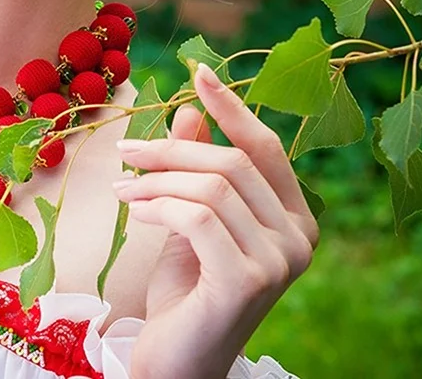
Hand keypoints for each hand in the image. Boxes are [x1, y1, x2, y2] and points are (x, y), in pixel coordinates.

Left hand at [112, 63, 319, 378]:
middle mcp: (299, 239)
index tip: (198, 72)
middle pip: (234, 161)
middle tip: (125, 149)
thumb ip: (197, 167)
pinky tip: (134, 213)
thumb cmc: (186, 292)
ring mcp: (278, 262)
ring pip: (214, 186)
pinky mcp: (245, 281)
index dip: (233, 106)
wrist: (177, 362)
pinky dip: (158, 206)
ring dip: (157, 179)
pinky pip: (198, 217)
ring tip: (122, 189)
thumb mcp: (190, 218)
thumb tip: (192, 108)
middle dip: (173, 147)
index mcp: (295, 218)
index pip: (266, 147)